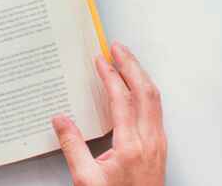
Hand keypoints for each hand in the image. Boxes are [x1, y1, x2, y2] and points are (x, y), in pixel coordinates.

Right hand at [54, 42, 165, 185]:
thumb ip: (72, 147)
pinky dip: (146, 92)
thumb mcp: (86, 180)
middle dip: (131, 65)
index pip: (122, 99)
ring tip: (127, 62)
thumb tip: (61, 120)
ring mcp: (159, 145)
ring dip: (141, 76)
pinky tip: (137, 90)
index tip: (100, 60)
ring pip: (155, 99)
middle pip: (146, 92)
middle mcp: (150, 142)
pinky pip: (157, 111)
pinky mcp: (161, 150)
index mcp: (131, 146)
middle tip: (118, 48)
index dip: (110, 75)